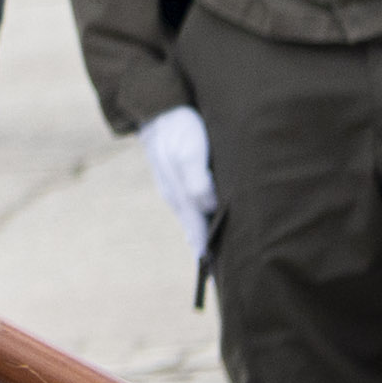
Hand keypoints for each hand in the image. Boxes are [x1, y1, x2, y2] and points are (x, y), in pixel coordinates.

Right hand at [137, 105, 215, 259]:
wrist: (158, 106)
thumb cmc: (177, 128)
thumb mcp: (187, 151)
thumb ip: (197, 179)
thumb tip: (208, 206)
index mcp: (178, 196)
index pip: (197, 233)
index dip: (207, 253)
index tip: (218, 276)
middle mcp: (177, 197)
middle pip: (194, 229)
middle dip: (207, 248)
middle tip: (223, 273)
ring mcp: (176, 187)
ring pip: (194, 217)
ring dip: (206, 232)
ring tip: (221, 252)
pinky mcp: (181, 176)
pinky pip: (194, 203)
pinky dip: (205, 216)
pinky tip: (213, 217)